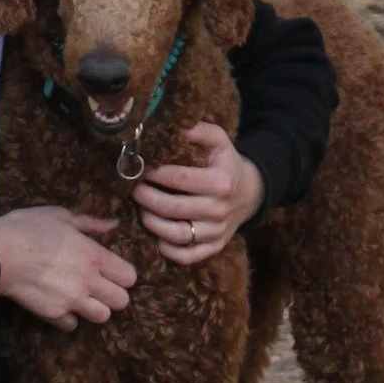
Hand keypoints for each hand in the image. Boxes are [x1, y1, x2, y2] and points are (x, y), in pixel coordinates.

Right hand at [0, 206, 137, 327]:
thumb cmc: (27, 229)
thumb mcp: (60, 216)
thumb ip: (91, 223)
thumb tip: (114, 224)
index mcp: (93, 255)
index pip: (129, 277)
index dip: (124, 275)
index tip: (113, 271)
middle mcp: (88, 281)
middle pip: (122, 302)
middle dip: (114, 295)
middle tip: (100, 287)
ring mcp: (72, 301)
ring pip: (102, 317)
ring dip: (95, 309)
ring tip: (83, 298)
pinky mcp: (53, 315)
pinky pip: (72, 324)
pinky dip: (68, 318)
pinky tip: (60, 305)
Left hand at [134, 123, 264, 267]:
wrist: (249, 193)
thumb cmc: (225, 163)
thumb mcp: (218, 140)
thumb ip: (197, 130)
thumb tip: (172, 126)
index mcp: (222, 182)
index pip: (180, 179)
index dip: (155, 173)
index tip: (141, 167)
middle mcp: (220, 210)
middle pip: (174, 208)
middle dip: (147, 198)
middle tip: (134, 189)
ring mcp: (217, 232)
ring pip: (177, 235)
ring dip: (152, 223)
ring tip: (141, 209)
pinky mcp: (213, 248)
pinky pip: (186, 256)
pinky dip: (167, 249)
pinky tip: (156, 233)